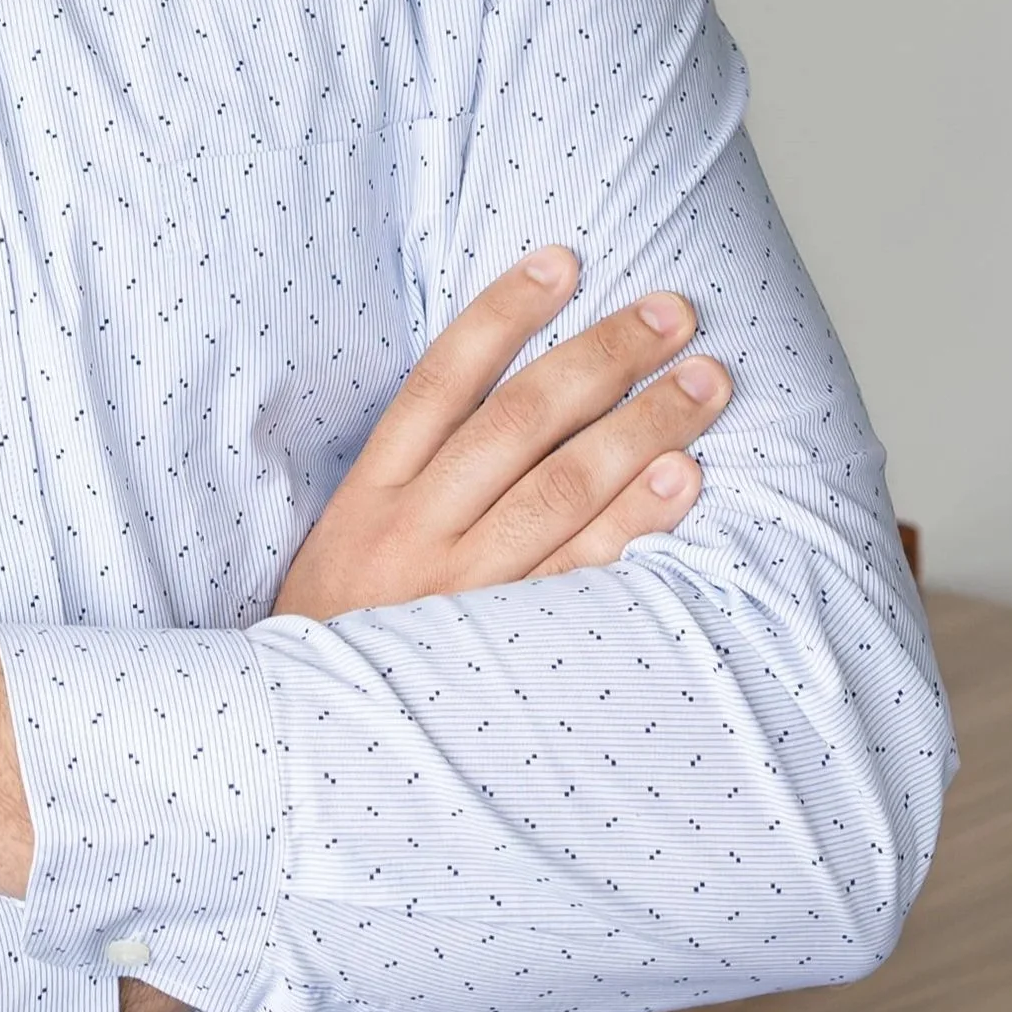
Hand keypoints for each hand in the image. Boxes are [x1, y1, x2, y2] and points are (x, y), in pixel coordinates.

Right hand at [272, 247, 727, 625]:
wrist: (307, 750)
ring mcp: (461, 590)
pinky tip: (685, 480)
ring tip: (704, 383)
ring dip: (642, 427)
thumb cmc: (345, 631)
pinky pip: (582, 574)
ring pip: (561, 489)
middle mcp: (414, 531)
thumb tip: (510, 390)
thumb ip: (413, 473)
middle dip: (603, 358)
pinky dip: (637, 523)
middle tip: (674, 315)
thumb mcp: (348, 538)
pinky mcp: (503, 651)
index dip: (504, 314)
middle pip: (519, 422)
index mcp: (370, 492)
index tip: (565, 261)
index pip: (442, 380)